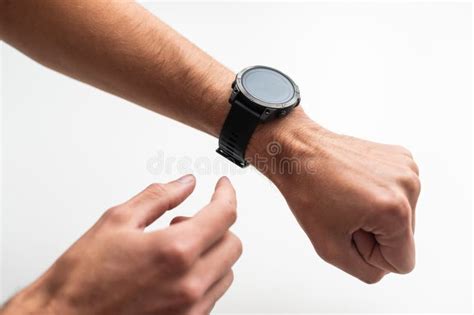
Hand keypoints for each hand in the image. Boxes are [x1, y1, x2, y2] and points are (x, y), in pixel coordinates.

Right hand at [2, 175, 240, 314]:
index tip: (222, 187)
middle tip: (187, 220)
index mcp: (175, 251)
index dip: (226, 194)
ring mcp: (191, 309)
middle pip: (233, 243)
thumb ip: (159, 197)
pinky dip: (203, 276)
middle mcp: (190, 284)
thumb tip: (184, 184)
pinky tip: (176, 271)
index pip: (224, 214)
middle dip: (216, 225)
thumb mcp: (117, 221)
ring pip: (226, 271)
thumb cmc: (82, 278)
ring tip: (177, 249)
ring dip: (211, 252)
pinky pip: (212, 294)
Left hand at [249, 109, 419, 282]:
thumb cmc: (307, 192)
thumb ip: (365, 272)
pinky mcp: (401, 157)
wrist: (296, 150)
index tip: (348, 231)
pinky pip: (399, 196)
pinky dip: (379, 196)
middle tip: (344, 212)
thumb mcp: (330, 249)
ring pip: (402, 218)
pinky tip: (355, 184)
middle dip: (375, 234)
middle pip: (404, 239)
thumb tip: (383, 267)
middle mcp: (408, 186)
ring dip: (376, 216)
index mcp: (396, 211)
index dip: (371, 255)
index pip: (402, 264)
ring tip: (347, 197)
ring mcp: (407, 168)